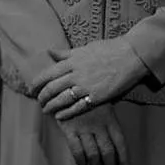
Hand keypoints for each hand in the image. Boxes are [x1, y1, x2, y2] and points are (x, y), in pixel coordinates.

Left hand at [33, 38, 147, 118]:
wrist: (131, 56)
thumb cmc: (110, 49)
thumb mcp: (85, 48)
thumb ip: (66, 53)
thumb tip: (50, 52)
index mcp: (73, 60)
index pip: (48, 73)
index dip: (37, 82)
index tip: (32, 88)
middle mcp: (76, 73)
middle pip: (51, 88)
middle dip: (42, 96)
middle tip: (38, 101)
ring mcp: (85, 86)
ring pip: (61, 99)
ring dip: (51, 106)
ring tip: (46, 110)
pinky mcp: (96, 97)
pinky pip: (76, 108)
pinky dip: (65, 113)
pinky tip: (59, 116)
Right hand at [56, 103, 129, 164]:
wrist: (68, 87)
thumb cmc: (89, 96)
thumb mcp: (104, 104)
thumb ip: (110, 122)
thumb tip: (117, 146)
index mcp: (110, 119)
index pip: (120, 144)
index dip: (123, 160)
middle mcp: (99, 125)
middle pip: (108, 152)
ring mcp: (84, 128)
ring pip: (93, 154)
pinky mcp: (69, 129)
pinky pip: (76, 150)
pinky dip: (80, 160)